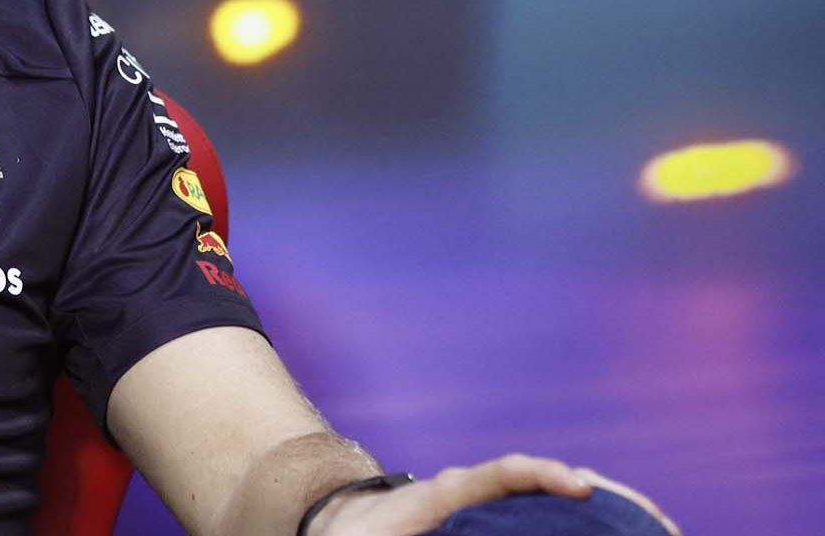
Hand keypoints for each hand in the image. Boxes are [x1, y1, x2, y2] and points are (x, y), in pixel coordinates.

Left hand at [308, 454, 680, 535]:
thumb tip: (446, 519)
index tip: (580, 486)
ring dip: (605, 509)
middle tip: (658, 520)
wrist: (342, 524)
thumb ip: (417, 535)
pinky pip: (545, 514)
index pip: (502, 473)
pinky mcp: (495, 518)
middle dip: (602, 494)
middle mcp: (474, 489)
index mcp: (446, 491)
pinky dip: (585, 522)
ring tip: (659, 530)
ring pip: (554, 497)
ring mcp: (488, 501)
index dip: (542, 474)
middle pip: (545, 479)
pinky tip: (623, 534)